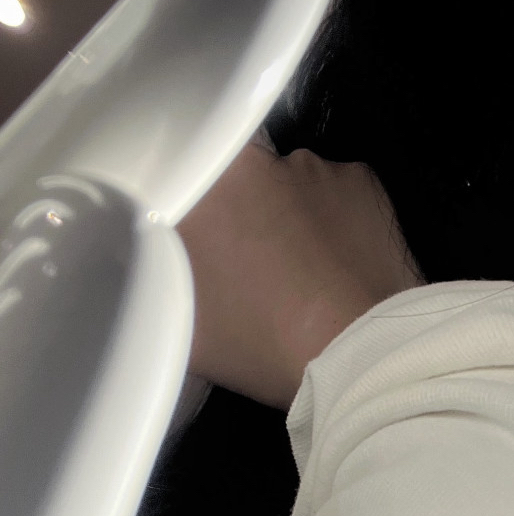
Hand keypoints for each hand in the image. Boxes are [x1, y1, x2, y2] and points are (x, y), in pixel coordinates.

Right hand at [178, 135, 422, 409]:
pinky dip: (335, 222)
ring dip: (289, 220)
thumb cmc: (264, 345)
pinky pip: (336, 194)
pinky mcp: (361, 180)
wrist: (363, 356)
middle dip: (237, 217)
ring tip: (303, 275)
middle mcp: (253, 160)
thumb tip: (148, 267)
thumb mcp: (182, 326)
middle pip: (230, 181)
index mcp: (194, 185)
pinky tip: (340, 265)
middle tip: (250, 268)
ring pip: (286, 187)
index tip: (198, 246)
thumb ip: (156, 279)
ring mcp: (312, 166)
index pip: (172, 178)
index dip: (185, 214)